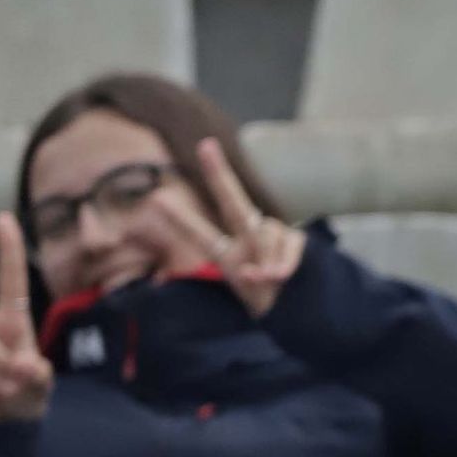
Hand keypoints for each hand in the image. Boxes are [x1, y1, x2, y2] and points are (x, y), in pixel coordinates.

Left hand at [144, 137, 304, 319]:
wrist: (298, 310)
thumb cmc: (269, 304)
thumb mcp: (254, 296)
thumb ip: (256, 278)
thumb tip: (268, 267)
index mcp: (228, 254)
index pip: (202, 235)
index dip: (181, 219)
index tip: (158, 199)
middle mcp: (247, 237)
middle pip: (233, 202)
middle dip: (219, 174)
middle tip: (205, 145)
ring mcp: (271, 235)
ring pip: (266, 234)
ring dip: (269, 262)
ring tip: (271, 281)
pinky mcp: (295, 239)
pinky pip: (289, 244)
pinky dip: (285, 263)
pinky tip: (282, 277)